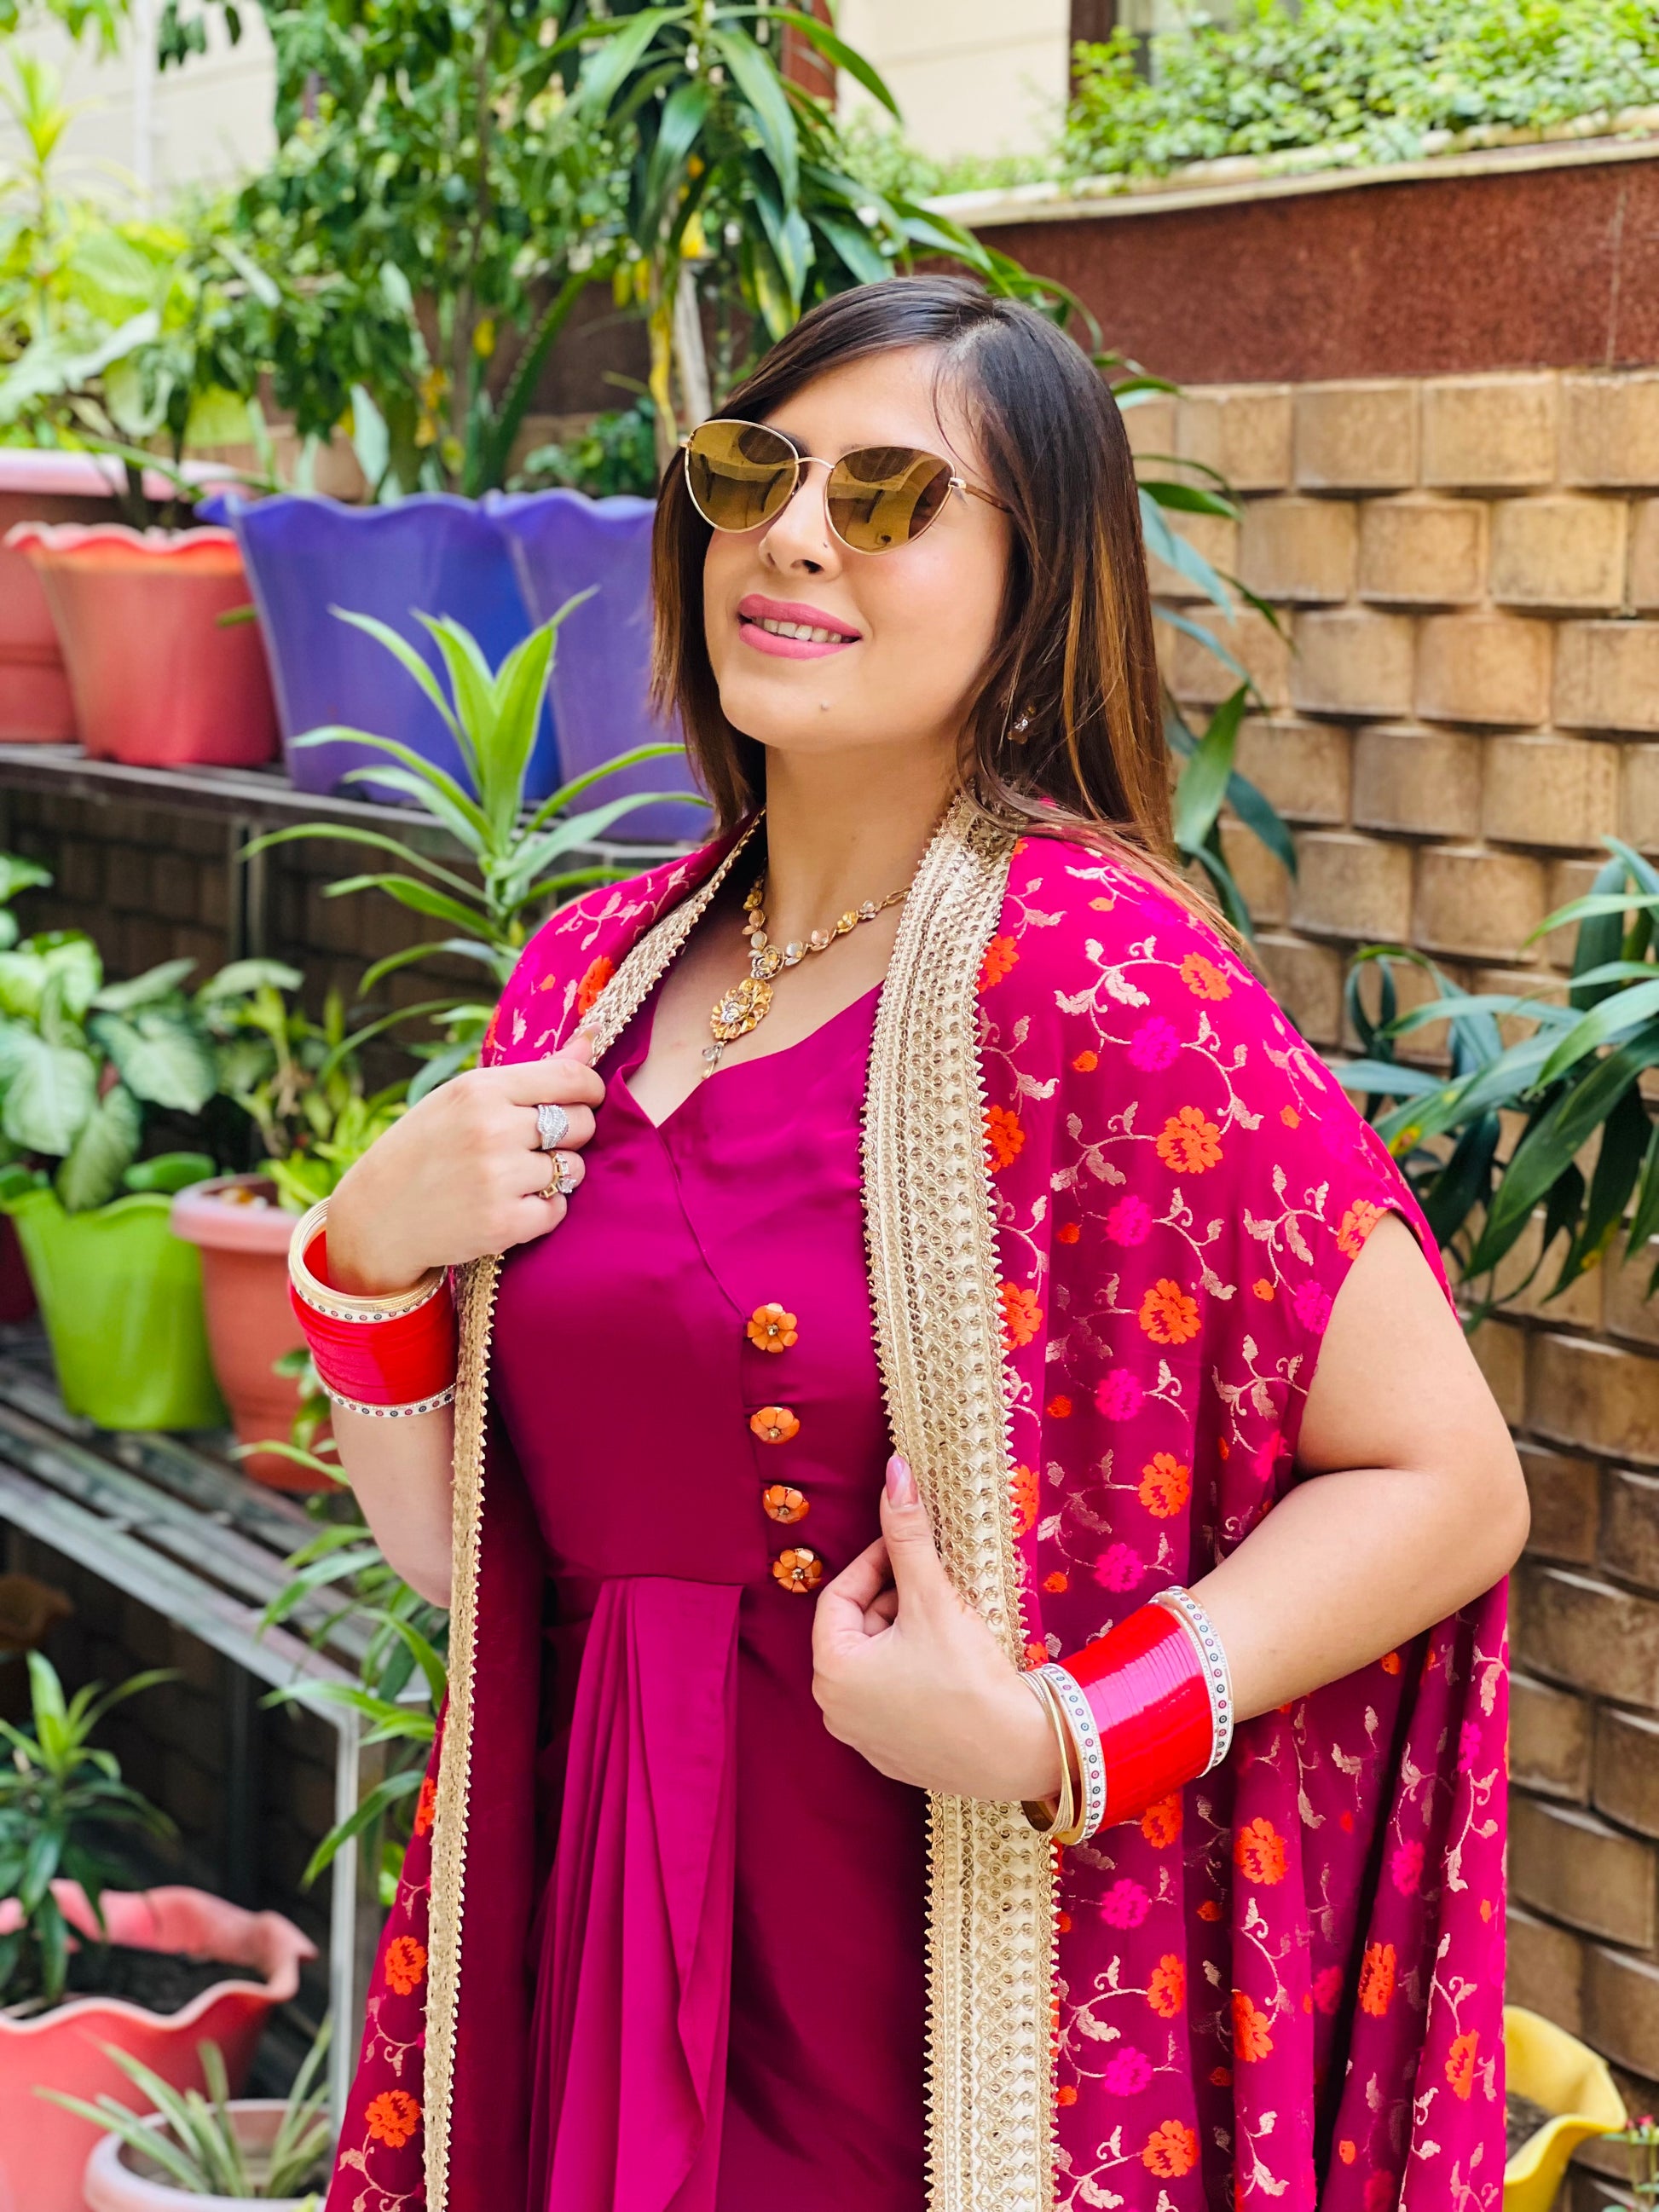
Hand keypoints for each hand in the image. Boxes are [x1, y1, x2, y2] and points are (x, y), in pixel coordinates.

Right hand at [324, 1035, 604, 1294]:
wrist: (377, 1217)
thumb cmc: (424, 1149)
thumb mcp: (463, 1099)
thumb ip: (532, 1074)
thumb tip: (590, 1040)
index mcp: (480, 1090)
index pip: (571, 1080)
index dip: (590, 1091)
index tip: (586, 1100)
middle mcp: (492, 1129)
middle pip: (580, 1124)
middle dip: (571, 1135)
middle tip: (536, 1145)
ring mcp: (498, 1177)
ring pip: (573, 1169)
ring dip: (556, 1175)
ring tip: (516, 1177)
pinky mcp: (503, 1223)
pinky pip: (558, 1210)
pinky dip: (543, 1211)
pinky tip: (511, 1205)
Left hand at [810, 1453, 1061, 1801]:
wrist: (1019, 1754)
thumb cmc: (968, 1677)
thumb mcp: (933, 1598)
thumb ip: (908, 1534)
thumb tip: (894, 1472)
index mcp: (831, 1671)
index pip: (840, 1594)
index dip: (875, 1560)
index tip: (909, 1541)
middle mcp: (835, 1709)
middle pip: (858, 1627)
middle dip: (894, 1597)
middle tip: (936, 1580)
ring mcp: (863, 1737)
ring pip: (877, 1660)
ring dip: (907, 1631)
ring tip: (950, 1617)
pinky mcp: (893, 1753)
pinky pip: (893, 1694)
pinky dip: (915, 1669)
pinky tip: (952, 1660)